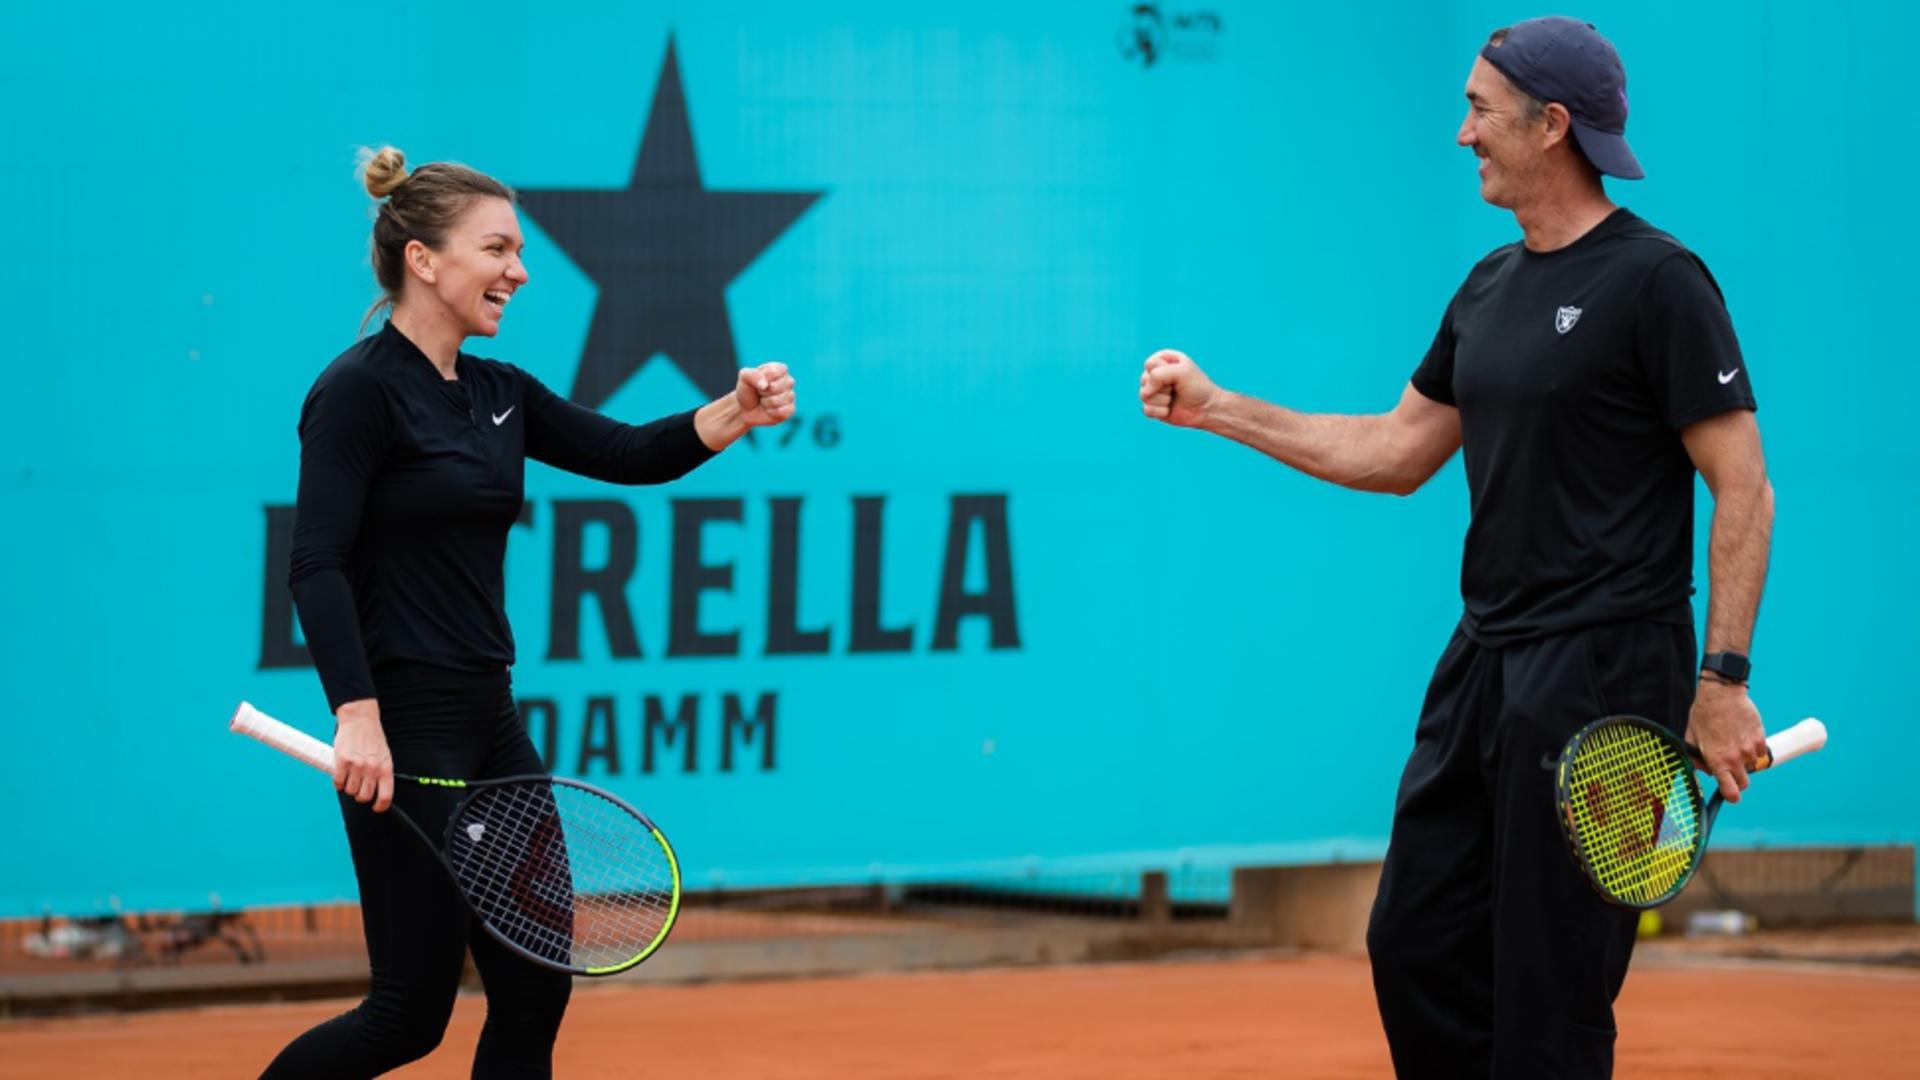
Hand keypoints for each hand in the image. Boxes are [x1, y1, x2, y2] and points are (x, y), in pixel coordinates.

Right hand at [333, 699, 393, 812]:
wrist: (360, 720)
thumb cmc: (372, 738)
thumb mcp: (384, 756)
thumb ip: (381, 773)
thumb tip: (379, 792)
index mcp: (385, 768)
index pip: (385, 796)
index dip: (380, 806)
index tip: (376, 807)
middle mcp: (372, 768)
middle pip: (364, 797)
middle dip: (360, 796)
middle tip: (358, 788)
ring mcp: (357, 766)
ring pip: (350, 791)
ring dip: (348, 788)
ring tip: (350, 777)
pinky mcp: (342, 762)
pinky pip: (338, 783)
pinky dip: (338, 783)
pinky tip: (341, 776)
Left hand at [735, 362, 795, 427]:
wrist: (746, 409)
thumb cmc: (747, 390)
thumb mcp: (744, 377)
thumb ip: (753, 375)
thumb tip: (765, 385)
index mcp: (780, 369)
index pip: (774, 372)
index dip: (764, 378)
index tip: (758, 381)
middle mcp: (788, 381)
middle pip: (776, 387)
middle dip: (763, 392)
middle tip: (760, 392)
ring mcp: (791, 396)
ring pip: (778, 401)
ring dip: (766, 403)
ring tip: (764, 401)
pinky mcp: (791, 410)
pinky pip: (782, 412)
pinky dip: (771, 412)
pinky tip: (769, 410)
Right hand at [1139, 349, 1220, 427]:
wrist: (1207, 409)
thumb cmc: (1198, 387)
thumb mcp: (1182, 372)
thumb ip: (1159, 374)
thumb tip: (1145, 392)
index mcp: (1164, 360)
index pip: (1150, 364)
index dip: (1162, 371)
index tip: (1178, 374)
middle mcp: (1156, 375)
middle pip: (1144, 380)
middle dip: (1162, 387)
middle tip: (1177, 388)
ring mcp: (1153, 391)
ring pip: (1143, 395)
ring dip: (1162, 400)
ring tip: (1174, 398)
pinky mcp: (1153, 407)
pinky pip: (1146, 410)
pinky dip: (1160, 412)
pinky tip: (1170, 409)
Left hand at [1684, 680, 1768, 803]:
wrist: (1721, 694)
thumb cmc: (1702, 714)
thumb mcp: (1691, 737)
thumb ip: (1696, 758)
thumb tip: (1704, 770)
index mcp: (1716, 761)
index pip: (1730, 792)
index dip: (1731, 796)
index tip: (1730, 794)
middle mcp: (1735, 759)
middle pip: (1744, 783)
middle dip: (1737, 779)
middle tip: (1730, 768)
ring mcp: (1750, 749)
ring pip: (1752, 766)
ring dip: (1745, 761)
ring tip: (1733, 743)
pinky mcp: (1760, 739)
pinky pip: (1760, 752)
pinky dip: (1754, 749)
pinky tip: (1743, 736)